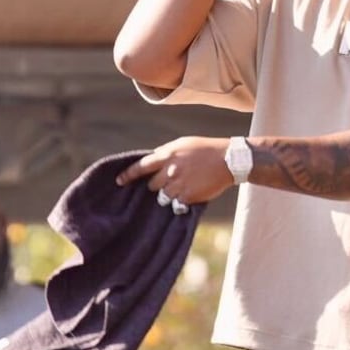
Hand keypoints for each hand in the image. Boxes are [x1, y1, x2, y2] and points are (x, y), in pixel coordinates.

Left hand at [117, 136, 233, 208]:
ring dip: (169, 195)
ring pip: (163, 197)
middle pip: (152, 185)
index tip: (119, 181)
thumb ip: (167, 153)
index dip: (128, 175)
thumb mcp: (184, 144)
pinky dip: (181, 203)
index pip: (141, 166)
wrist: (229, 159)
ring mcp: (179, 184)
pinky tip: (191, 195)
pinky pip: (176, 205)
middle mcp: (170, 169)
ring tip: (183, 188)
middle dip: (159, 185)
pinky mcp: (188, 196)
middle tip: (172, 181)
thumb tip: (152, 160)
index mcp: (168, 154)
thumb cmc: (207, 149)